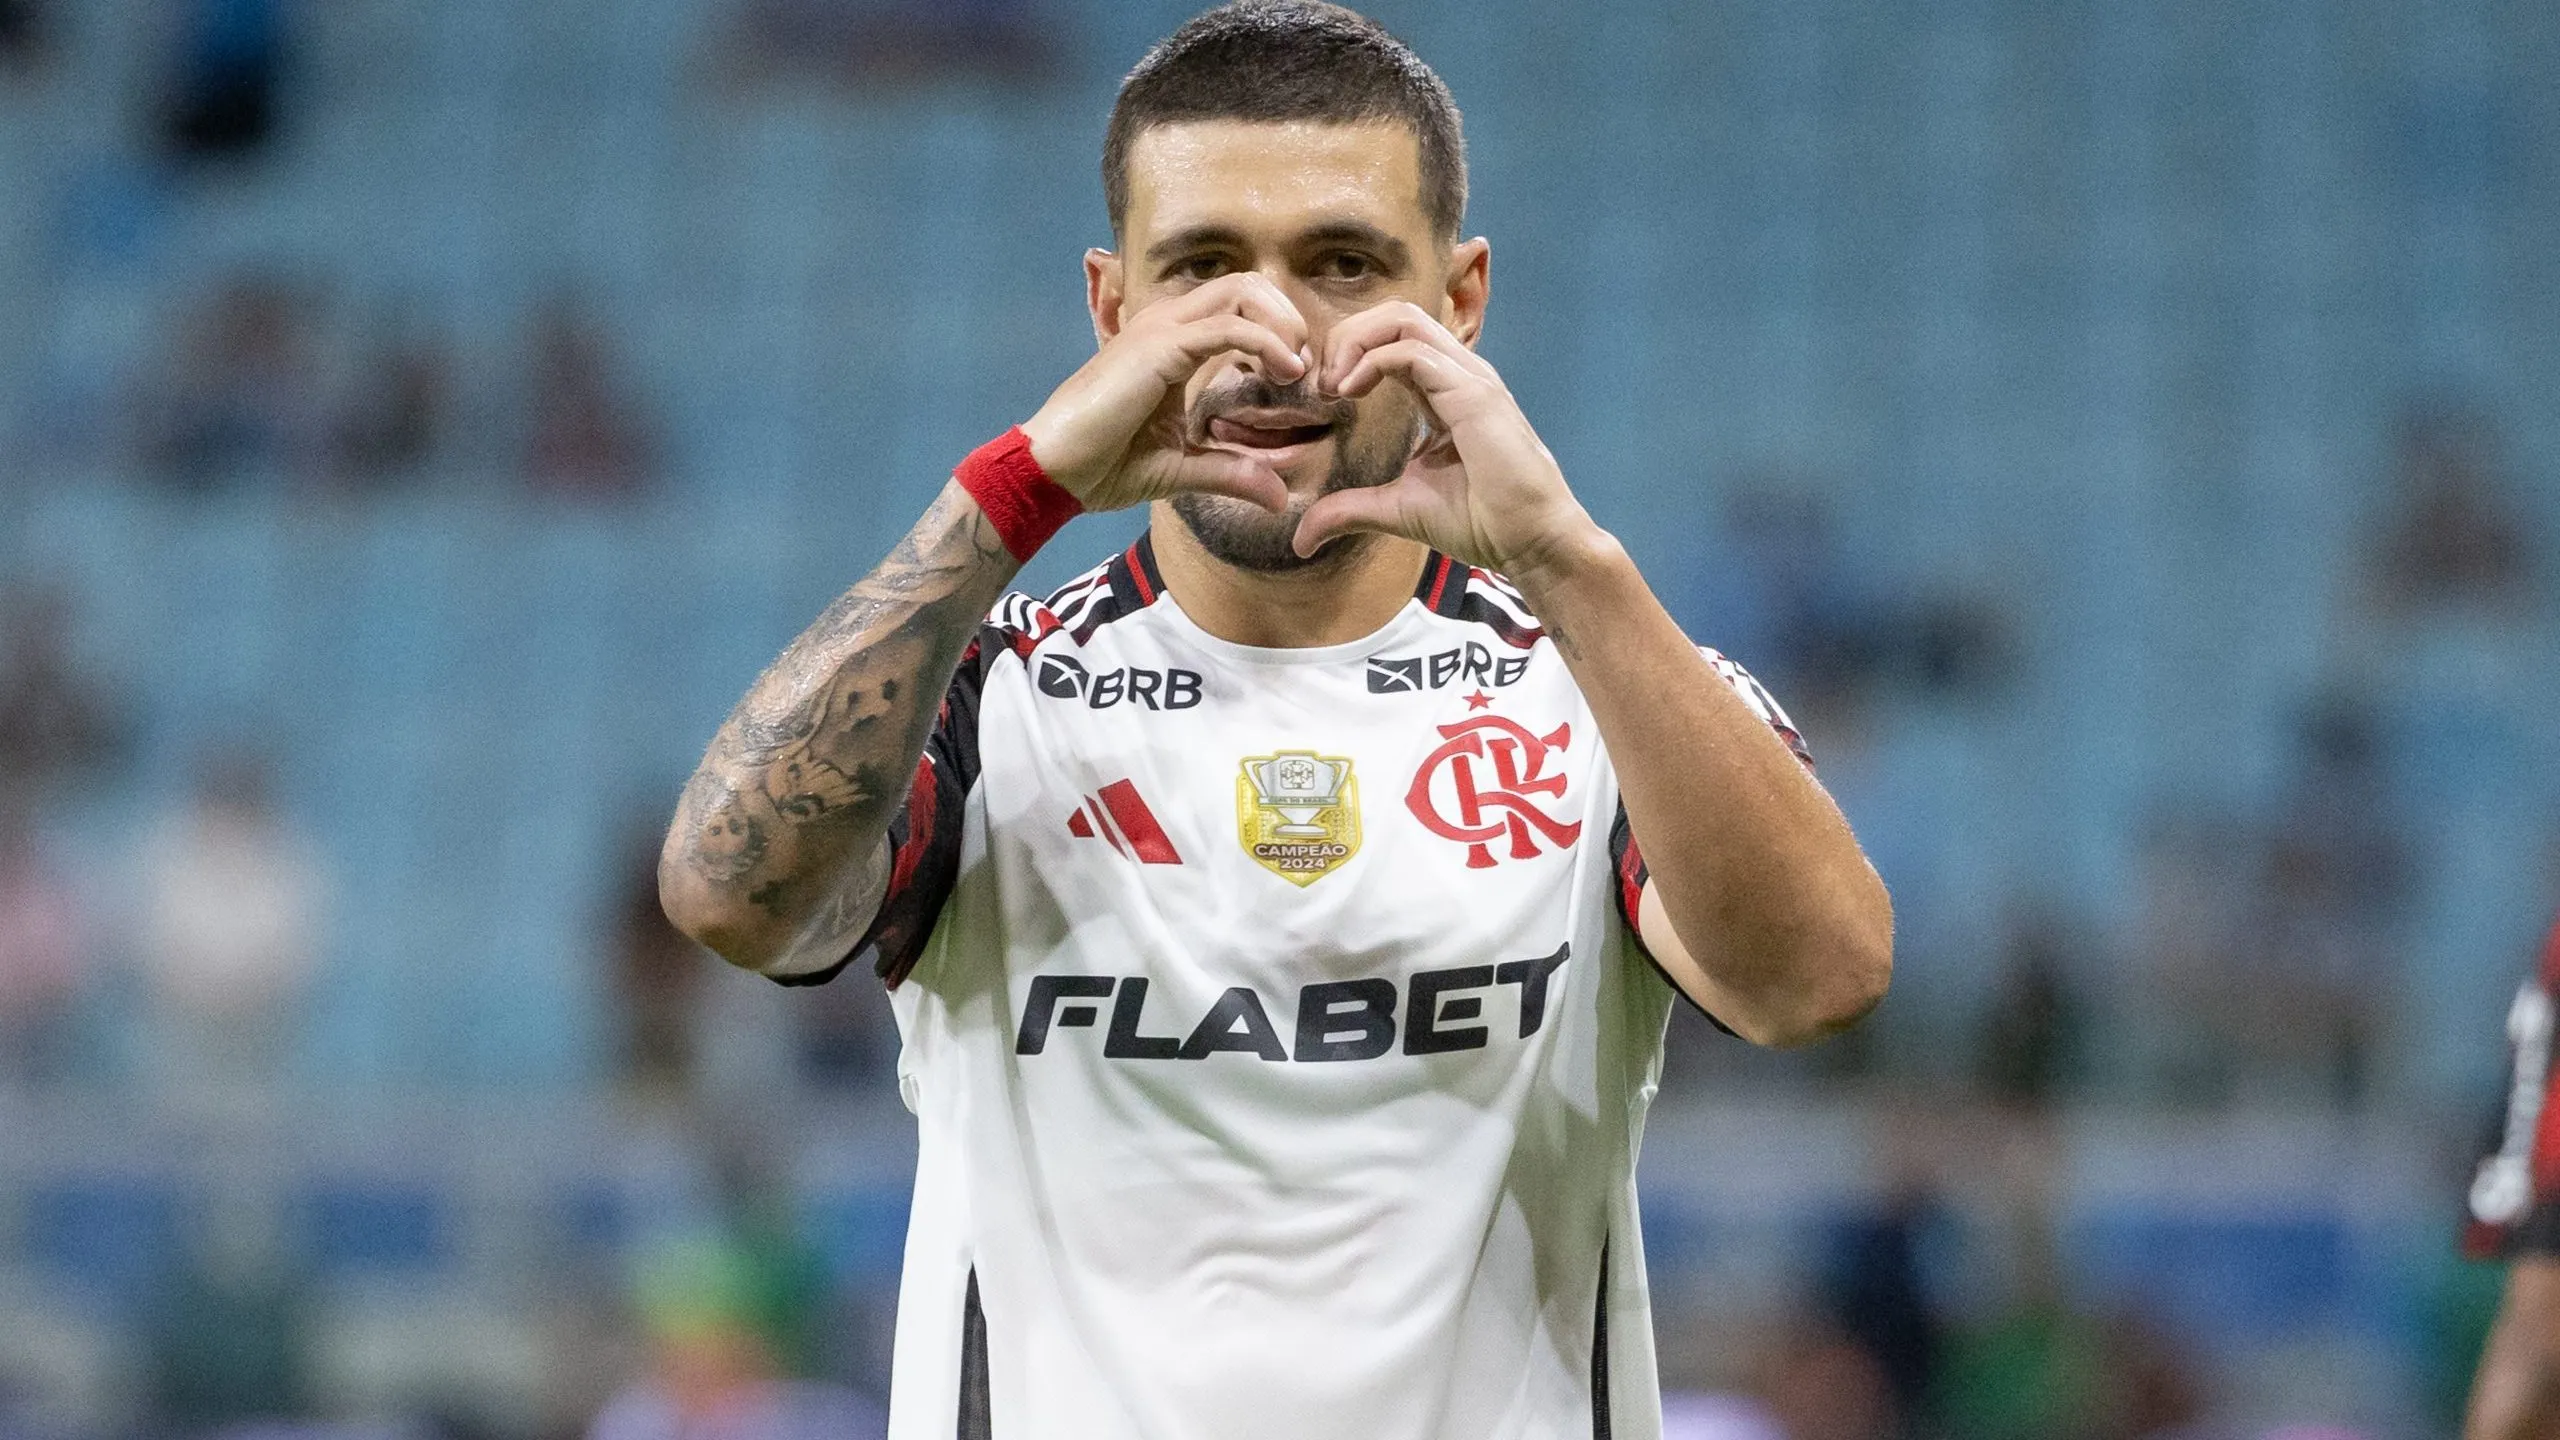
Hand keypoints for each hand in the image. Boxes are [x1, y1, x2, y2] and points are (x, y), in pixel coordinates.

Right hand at [1019, 274, 1305, 514]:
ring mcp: (1162, 330)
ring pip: (1242, 291)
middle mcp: (1167, 325)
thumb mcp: (1182, 469)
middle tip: (1303, 365)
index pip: (1237, 307)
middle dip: (1287, 316)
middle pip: (1246, 285)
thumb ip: (1231, 472)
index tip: (1296, 378)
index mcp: (1172, 343)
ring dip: (1283, 323)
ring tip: (1297, 367)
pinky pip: (1229, 328)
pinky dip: (1267, 344)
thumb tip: (1279, 496)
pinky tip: (1285, 372)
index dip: (1277, 333)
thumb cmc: (1103, 465)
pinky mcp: (1161, 347)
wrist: (1054, 471)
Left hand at [1292, 302, 1599, 578]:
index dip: (1349, 354)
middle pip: (1394, 315)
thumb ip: (1349, 510)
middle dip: (1346, 336)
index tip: (1324, 396)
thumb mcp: (1396, 510)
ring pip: (1402, 318)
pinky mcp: (1472, 392)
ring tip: (1333, 386)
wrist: (1530, 541)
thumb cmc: (1481, 522)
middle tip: (1322, 383)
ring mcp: (1468, 377)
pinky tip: (1349, 393)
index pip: (1392, 339)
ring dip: (1354, 342)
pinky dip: (1371, 361)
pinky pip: (1411, 349)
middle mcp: (1457, 373)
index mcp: (1442, 390)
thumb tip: (1301, 539)